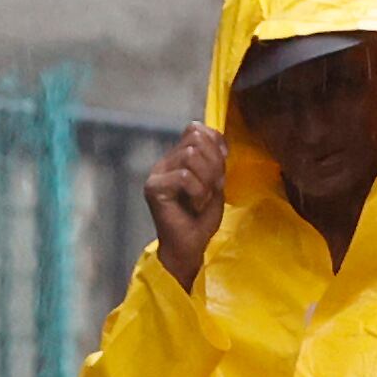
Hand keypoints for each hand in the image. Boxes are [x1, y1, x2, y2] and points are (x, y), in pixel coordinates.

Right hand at [143, 123, 225, 287]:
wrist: (188, 248)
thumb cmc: (200, 220)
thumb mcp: (215, 183)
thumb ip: (214, 160)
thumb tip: (217, 140)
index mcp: (177, 158)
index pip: (195, 129)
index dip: (215, 142)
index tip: (222, 168)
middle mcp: (164, 162)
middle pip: (195, 139)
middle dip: (213, 163)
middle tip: (213, 187)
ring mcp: (157, 174)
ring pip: (190, 155)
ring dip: (206, 178)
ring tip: (204, 197)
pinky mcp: (154, 188)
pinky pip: (184, 175)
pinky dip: (198, 190)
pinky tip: (196, 204)